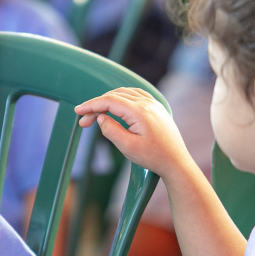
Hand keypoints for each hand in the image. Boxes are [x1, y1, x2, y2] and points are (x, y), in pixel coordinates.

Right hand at [75, 87, 193, 177]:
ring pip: (124, 93)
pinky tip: (115, 105)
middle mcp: (147, 103)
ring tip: (97, 114)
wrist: (176, 162)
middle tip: (84, 121)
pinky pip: (135, 94)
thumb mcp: (128, 148)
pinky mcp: (157, 107)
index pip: (109, 101)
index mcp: (139, 111)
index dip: (91, 105)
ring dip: (108, 101)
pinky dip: (121, 97)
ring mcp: (153, 104)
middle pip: (115, 96)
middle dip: (97, 106)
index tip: (78, 111)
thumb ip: (111, 130)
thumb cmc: (154, 157)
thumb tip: (101, 117)